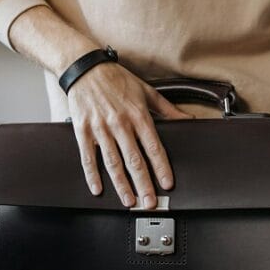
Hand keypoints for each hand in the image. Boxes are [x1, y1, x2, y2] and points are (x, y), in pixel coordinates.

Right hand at [67, 62, 191, 208]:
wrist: (85, 68)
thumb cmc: (116, 79)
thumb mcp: (147, 91)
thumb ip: (168, 109)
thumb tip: (187, 120)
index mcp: (138, 114)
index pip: (153, 146)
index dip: (161, 167)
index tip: (167, 183)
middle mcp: (119, 123)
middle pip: (134, 160)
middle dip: (143, 183)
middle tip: (150, 202)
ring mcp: (100, 128)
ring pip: (112, 162)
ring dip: (121, 184)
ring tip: (129, 200)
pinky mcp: (82, 130)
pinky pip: (88, 157)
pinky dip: (92, 175)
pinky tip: (98, 189)